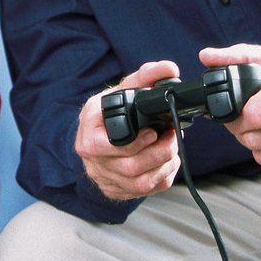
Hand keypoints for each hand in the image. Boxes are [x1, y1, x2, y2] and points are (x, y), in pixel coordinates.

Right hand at [74, 60, 182, 200]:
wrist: (99, 132)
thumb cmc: (110, 111)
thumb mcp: (123, 89)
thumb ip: (146, 76)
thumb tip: (169, 69)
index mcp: (89, 130)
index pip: (106, 145)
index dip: (135, 143)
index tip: (153, 132)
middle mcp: (92, 157)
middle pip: (129, 167)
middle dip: (158, 153)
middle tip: (172, 139)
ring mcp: (103, 176)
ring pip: (139, 183)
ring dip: (163, 167)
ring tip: (172, 151)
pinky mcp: (115, 189)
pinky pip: (143, 191)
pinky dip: (162, 178)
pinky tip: (166, 164)